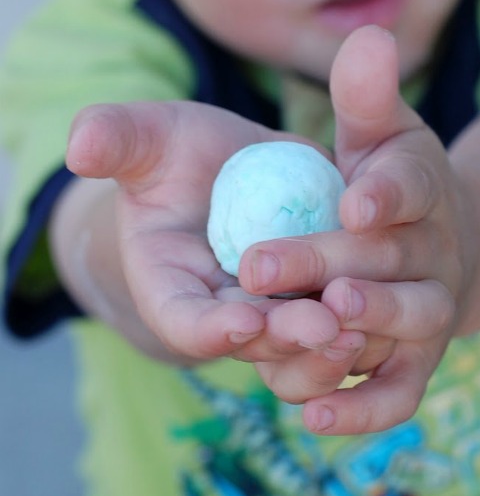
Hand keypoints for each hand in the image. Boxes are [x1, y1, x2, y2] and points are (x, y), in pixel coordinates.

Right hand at [65, 100, 364, 376]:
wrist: (230, 173)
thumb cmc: (178, 158)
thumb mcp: (150, 139)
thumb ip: (117, 139)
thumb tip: (80, 142)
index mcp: (171, 287)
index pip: (181, 320)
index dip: (207, 327)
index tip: (239, 318)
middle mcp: (222, 315)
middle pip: (250, 344)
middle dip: (283, 339)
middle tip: (319, 325)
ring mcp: (270, 319)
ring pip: (296, 355)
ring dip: (325, 351)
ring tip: (358, 330)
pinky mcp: (310, 309)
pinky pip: (332, 340)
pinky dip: (356, 340)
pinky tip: (383, 325)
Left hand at [238, 26, 479, 433]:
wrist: (446, 250)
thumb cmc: (391, 184)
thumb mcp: (380, 132)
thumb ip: (365, 95)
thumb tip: (367, 32)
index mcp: (423, 185)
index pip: (413, 180)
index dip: (389, 188)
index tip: (354, 195)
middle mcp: (436, 250)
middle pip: (392, 259)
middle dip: (329, 261)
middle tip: (258, 265)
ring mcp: (431, 311)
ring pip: (407, 325)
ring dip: (360, 328)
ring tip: (305, 327)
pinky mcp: (416, 363)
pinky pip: (399, 393)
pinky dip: (364, 408)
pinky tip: (312, 416)